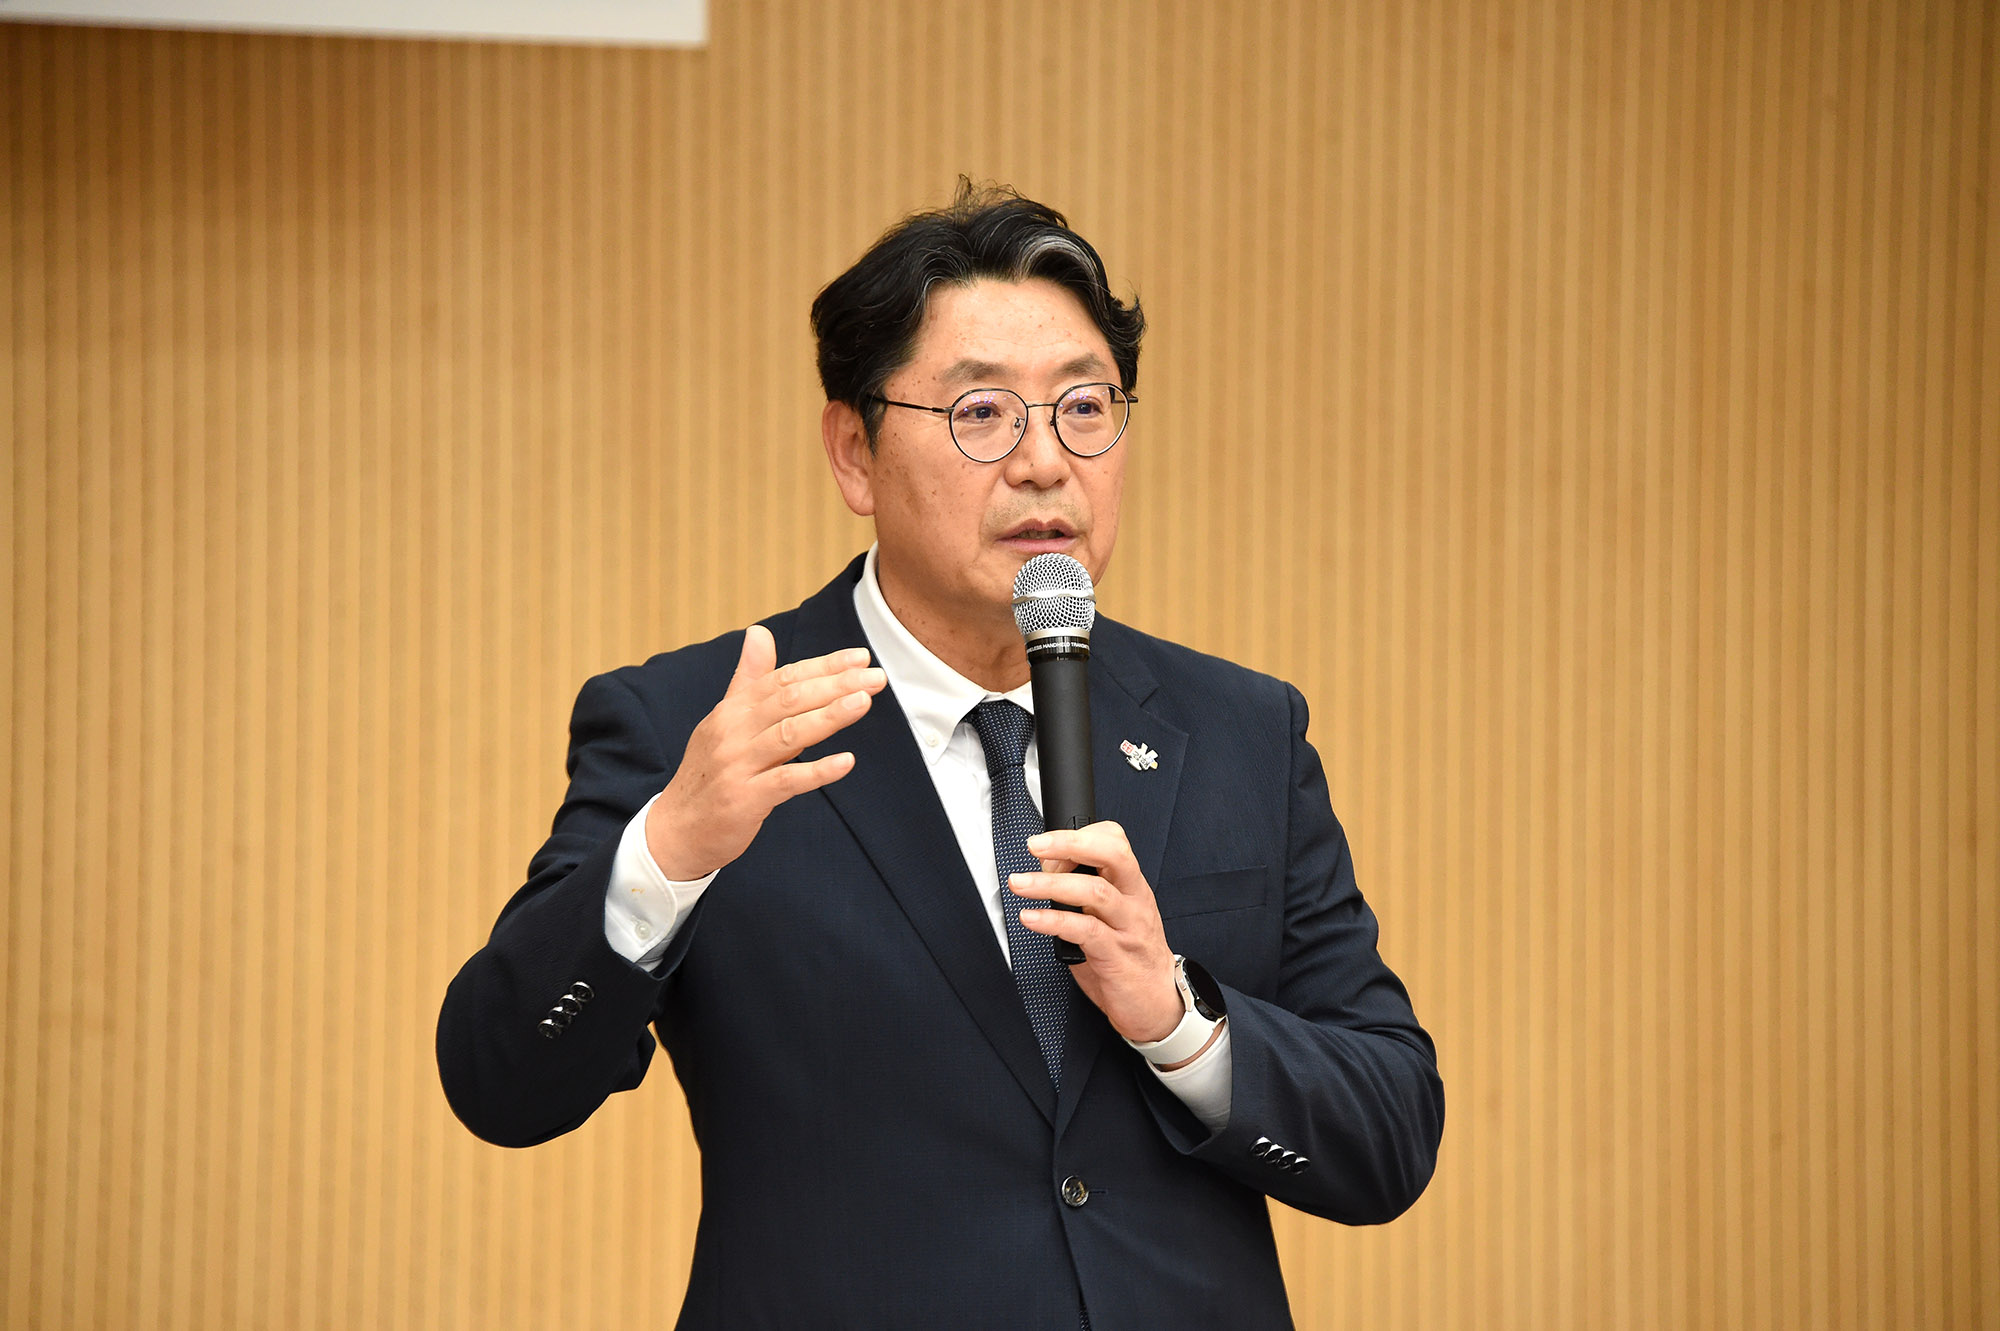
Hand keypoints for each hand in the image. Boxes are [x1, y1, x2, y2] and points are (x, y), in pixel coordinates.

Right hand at [646, 625, 885, 879]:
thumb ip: (748, 679)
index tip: (860, 658)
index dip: (823, 666)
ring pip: (789, 734)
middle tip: (875, 677)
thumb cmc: (710, 774)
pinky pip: (786, 781)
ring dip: (829, 716)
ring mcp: (737, 766)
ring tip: (864, 702)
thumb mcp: (724, 722)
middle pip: (788, 700)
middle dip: (835, 685)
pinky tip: (847, 762)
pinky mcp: (744, 800)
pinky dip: (817, 770)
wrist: (676, 832)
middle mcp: (731, 732)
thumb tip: (760, 632)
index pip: (782, 679)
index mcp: (731, 710)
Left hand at [1010, 822, 1183, 1045]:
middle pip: (1113, 854)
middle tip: (1035, 844)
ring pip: (1095, 891)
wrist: (1158, 1004)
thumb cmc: (1130, 958)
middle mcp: (1134, 901)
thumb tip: (1046, 870)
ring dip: (1050, 884)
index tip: (1048, 843)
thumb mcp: (1109, 918)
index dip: (1080, 835)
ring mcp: (1128, 928)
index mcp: (1132, 886)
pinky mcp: (1116, 956)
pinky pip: (1085, 931)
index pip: (1115, 841)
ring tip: (1020, 884)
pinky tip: (1032, 919)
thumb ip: (1082, 894)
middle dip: (1069, 843)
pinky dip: (1053, 921)